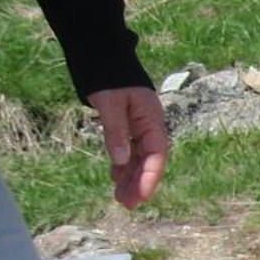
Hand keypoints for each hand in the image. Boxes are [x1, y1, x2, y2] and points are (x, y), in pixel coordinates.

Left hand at [85, 86, 168, 208]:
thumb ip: (117, 131)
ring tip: (120, 198)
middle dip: (139, 183)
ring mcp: (138, 126)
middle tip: (127, 205)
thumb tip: (121, 160)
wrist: (103, 54)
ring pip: (137, 158)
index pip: (156, 155)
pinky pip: (127, 150)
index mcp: (152, 120)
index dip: (150, 177)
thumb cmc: (109, 76)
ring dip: (130, 178)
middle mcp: (149, 126)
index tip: (141, 196)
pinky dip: (122, 165)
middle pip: (148, 160)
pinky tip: (115, 178)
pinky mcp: (127, 124)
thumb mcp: (111, 103)